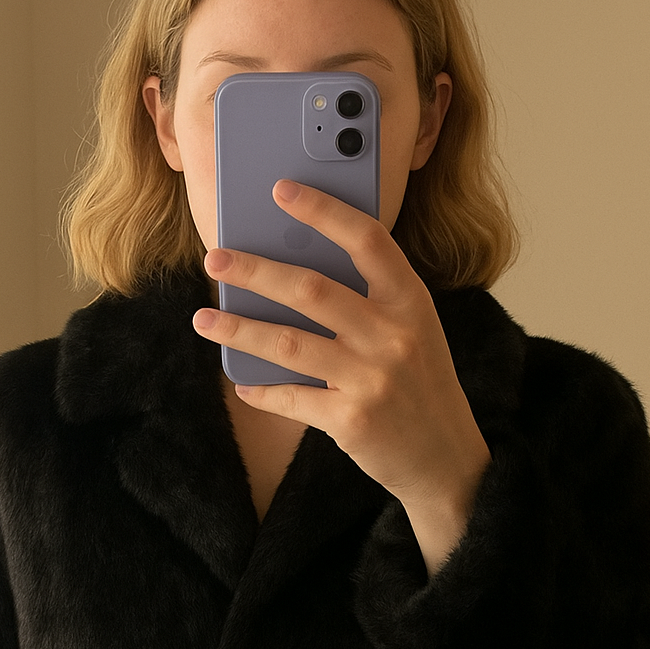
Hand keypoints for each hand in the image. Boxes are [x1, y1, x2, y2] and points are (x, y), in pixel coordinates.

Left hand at [192, 179, 491, 569]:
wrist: (446, 458)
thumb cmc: (419, 384)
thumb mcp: (411, 331)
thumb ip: (368, 301)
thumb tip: (291, 271)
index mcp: (411, 302)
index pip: (368, 241)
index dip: (323, 212)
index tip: (280, 190)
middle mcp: (394, 336)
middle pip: (313, 290)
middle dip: (255, 271)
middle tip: (215, 259)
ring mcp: (373, 379)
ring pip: (290, 344)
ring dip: (239, 329)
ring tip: (204, 320)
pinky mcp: (353, 420)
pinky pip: (293, 398)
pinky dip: (263, 391)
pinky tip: (242, 382)